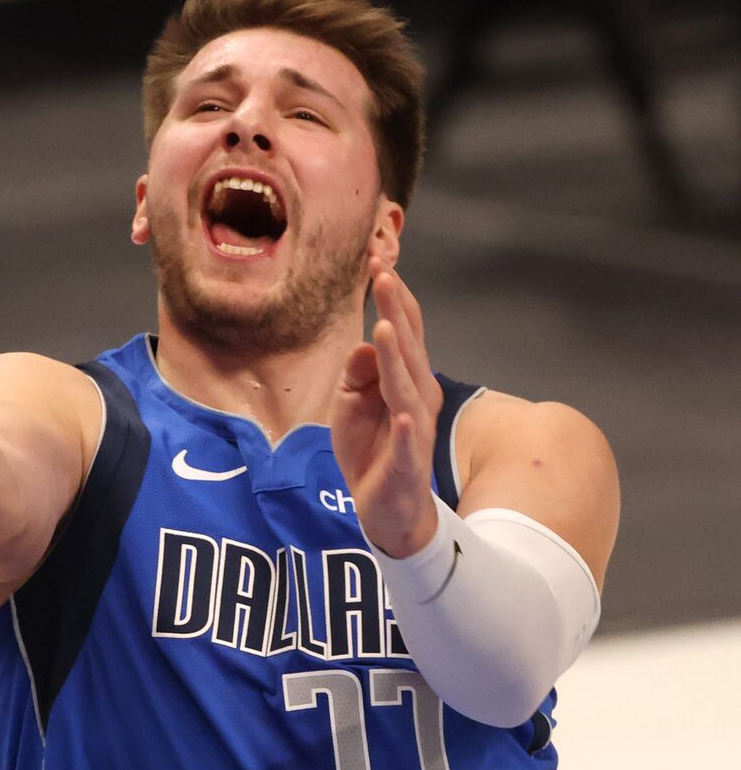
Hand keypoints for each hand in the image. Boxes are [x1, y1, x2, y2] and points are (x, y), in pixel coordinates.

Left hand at [330, 266, 442, 557]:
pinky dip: (405, 428)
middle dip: (396, 312)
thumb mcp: (352, 404)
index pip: (402, 331)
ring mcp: (415, 429)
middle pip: (408, 349)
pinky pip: (407, 443)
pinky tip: (402, 413)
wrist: (388, 508)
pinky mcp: (406, 462)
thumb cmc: (371, 449)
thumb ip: (359, 372)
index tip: (376, 261)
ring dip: (398, 359)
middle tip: (383, 276)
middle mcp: (417, 397)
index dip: (392, 298)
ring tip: (385, 327)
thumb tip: (365, 342)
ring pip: (407, 388)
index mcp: (406, 379)